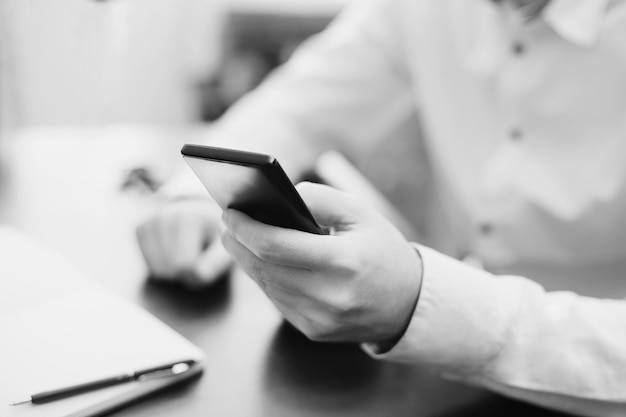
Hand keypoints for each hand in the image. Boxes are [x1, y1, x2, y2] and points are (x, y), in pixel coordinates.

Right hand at [136, 198, 231, 287]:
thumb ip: (216, 262)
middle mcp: (165, 216)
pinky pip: (148, 265)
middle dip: (186, 271)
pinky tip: (172, 250)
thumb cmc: (215, 233)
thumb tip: (195, 275)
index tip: (207, 257)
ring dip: (174, 270)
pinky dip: (161, 265)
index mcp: (189, 219)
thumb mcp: (224, 246)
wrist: (200, 212)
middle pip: (171, 269)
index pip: (186, 265)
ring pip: (159, 270)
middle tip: (196, 255)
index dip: (199, 270)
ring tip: (185, 252)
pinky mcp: (140, 229)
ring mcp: (150, 222)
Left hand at [221, 182, 422, 343]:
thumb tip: (282, 197)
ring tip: (240, 238)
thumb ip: (321, 198)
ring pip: (266, 285)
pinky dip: (266, 279)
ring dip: (247, 261)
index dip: (244, 228)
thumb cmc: (383, 252)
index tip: (229, 212)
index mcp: (343, 262)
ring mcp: (319, 319)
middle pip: (262, 268)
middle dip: (238, 243)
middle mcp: (329, 296)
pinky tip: (264, 262)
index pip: (274, 246)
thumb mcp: (362, 213)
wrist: (407, 303)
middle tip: (228, 223)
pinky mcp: (313, 331)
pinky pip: (277, 301)